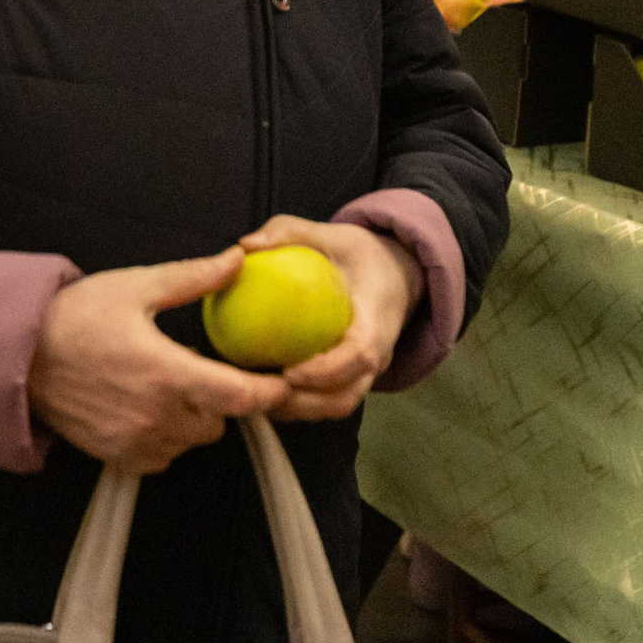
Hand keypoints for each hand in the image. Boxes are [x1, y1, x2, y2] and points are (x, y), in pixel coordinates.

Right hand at [30, 249, 288, 474]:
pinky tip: (145, 405)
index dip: (269, 393)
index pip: (238, 396)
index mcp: (165, 372)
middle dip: (221, 397)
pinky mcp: (120, 458)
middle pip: (219, 420)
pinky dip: (165, 435)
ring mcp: (137, 442)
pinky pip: (164, 455)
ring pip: (193, 439)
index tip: (284, 382)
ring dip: (193, 416)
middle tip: (198, 367)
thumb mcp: (135, 287)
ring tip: (167, 383)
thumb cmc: (75, 317)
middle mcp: (155, 416)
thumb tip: (236, 261)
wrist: (20, 358)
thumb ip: (192, 278)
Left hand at [236, 215, 423, 422]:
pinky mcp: (354, 378)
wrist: (396, 273)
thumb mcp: (331, 234)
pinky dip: (302, 404)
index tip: (290, 373)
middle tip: (264, 394)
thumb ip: (291, 232)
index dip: (327, 371)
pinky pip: (330, 400)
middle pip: (347, 396)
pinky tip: (266, 392)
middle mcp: (379, 354)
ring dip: (301, 410)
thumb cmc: (360, 255)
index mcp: (377, 319)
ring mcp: (368, 372)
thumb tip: (246, 244)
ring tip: (260, 400)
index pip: (360, 355)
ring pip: (338, 406)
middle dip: (307, 405)